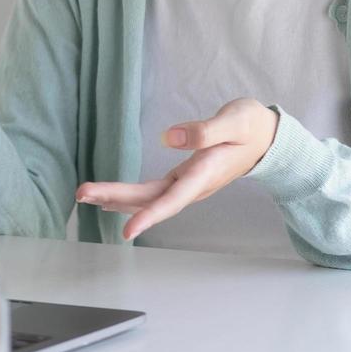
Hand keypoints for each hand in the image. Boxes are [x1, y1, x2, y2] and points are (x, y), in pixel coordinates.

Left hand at [74, 98, 278, 240]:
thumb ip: (205, 130)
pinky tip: (110, 199)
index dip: (149, 215)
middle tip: (81, 194)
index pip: (173, 199)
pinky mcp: (184, 179)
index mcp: (206, 174)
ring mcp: (189, 185)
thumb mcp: (235, 120)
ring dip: (116, 198)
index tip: (127, 231)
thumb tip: (169, 138)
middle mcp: (194, 185)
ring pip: (149, 198)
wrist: (269, 138)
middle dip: (115, 198)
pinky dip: (129, 196)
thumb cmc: (252, 126)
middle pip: (150, 199)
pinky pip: (153, 193)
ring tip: (85, 196)